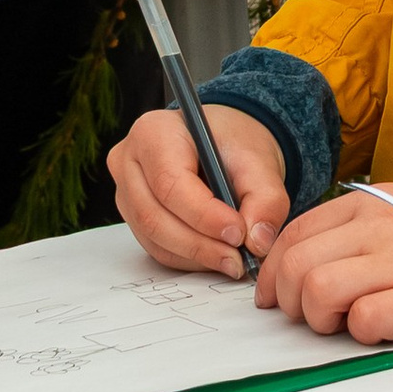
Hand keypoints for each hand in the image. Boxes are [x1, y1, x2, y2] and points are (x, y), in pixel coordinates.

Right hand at [110, 103, 288, 277]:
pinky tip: (216, 255)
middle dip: (201, 244)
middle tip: (239, 258)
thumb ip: (266, 200)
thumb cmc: (234, 144)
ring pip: (154, 238)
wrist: (223, 147)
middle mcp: (129, 161)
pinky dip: (189, 259)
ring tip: (234, 259)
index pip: (169, 183)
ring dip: (196, 256)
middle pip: (155, 216)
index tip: (238, 234)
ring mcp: (126, 192)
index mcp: (154, 132)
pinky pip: (156, 248)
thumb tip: (257, 242)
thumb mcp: (260, 162)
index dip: (203, 215)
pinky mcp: (134, 218)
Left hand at [259, 180, 392, 344]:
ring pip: (319, 291)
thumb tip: (308, 252)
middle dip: (288, 300)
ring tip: (343, 321)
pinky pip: (366, 319)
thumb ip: (355, 222)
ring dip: (320, 317)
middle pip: (296, 266)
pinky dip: (361, 331)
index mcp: (367, 204)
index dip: (272, 272)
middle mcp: (378, 228)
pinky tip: (377, 326)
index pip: (294, 234)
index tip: (273, 295)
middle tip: (309, 315)